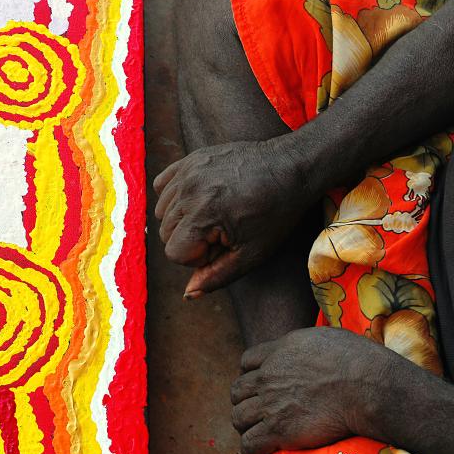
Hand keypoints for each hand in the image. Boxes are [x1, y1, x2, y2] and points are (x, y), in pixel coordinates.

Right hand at [153, 137, 313, 296]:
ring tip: (213, 213)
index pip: (174, 253)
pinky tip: (200, 198)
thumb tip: (188, 294)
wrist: (291, 169)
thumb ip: (216, 276)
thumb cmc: (276, 214)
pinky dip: (175, 196)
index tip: (222, 245)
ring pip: (162, 210)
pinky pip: (163, 185)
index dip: (198, 257)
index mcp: (204, 215)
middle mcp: (190, 190)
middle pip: (165, 232)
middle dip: (190, 239)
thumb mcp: (251, 254)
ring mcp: (188, 171)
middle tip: (221, 230)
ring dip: (182, 218)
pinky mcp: (190, 159)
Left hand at [231, 327, 395, 453]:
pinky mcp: (278, 430)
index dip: (251, 375)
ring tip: (259, 434)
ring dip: (247, 427)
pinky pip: (249, 444)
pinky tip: (261, 453)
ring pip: (239, 418)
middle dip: (246, 402)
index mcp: (280, 351)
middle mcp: (269, 376)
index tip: (260, 385)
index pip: (247, 361)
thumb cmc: (360, 361)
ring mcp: (270, 403)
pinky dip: (251, 450)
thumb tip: (311, 350)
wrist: (368, 387)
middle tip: (259, 413)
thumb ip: (307, 345)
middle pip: (238, 391)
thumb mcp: (326, 337)